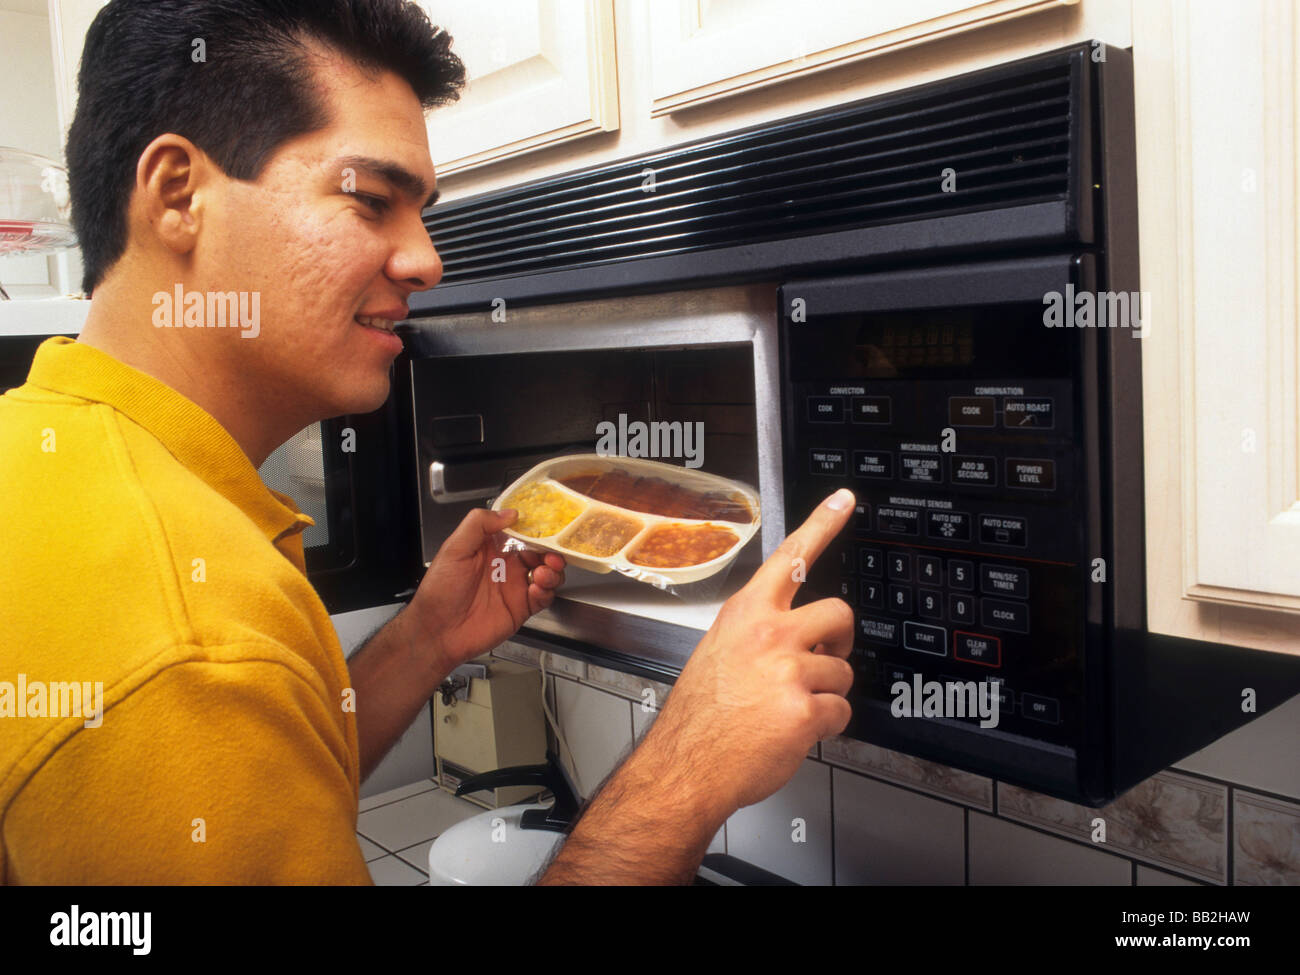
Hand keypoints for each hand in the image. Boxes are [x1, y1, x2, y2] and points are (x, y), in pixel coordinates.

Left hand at [406, 507, 564, 671]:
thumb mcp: (454, 549)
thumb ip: (479, 525)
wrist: (438, 631)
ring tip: (545, 572)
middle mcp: (506, 565)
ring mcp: (515, 587)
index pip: (521, 532)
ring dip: (553, 570)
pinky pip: (543, 597)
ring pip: (547, 573)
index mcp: (491, 548)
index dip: (536, 528)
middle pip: (539, 552)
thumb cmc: (440, 591)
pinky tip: (538, 589)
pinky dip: (547, 591)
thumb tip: (508, 513)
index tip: (546, 526)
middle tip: (553, 553)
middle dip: (551, 550)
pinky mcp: (521, 608)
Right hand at [643, 488, 855, 815]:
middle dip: (839, 641)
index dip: (823, 524)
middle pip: (839, 614)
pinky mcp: (805, 710)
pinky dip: (825, 727)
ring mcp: (789, 671)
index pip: (791, 557)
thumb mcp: (717, 652)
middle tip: (821, 660)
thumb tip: (798, 635)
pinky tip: (792, 731)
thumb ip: (757, 633)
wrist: (685, 767)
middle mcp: (769, 634)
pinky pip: (841, 712)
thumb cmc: (698, 717)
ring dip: (826, 693)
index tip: (845, 500)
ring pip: (843, 672)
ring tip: (787, 707)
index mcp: (746, 614)